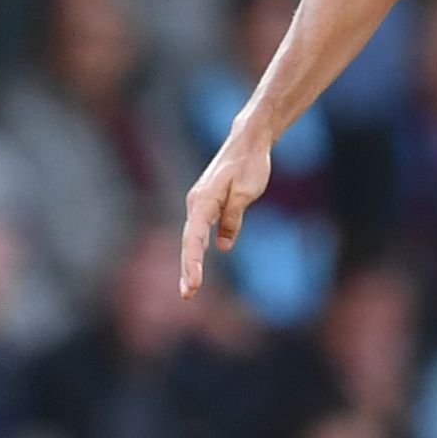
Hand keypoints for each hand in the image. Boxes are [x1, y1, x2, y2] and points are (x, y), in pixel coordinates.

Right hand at [179, 132, 271, 296]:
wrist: (247, 142)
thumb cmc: (249, 164)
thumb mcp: (246, 193)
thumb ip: (233, 219)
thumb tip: (224, 245)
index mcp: (203, 201)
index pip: (195, 238)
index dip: (193, 263)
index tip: (194, 284)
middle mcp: (196, 203)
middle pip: (189, 242)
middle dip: (187, 269)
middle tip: (187, 295)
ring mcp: (199, 204)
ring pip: (192, 238)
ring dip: (190, 263)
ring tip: (189, 288)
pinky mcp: (206, 204)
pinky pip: (198, 232)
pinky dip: (196, 251)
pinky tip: (195, 268)